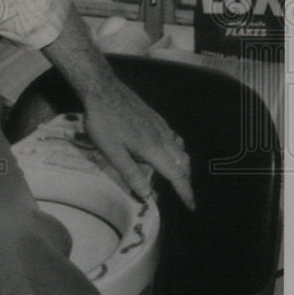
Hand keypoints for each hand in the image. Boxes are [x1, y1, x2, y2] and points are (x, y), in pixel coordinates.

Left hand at [83, 79, 194, 209]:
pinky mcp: (154, 116)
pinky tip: (168, 149)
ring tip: (177, 175)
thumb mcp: (112, 151)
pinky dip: (177, 149)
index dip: (185, 192)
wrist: (102, 88)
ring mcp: (159, 125)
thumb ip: (131, 173)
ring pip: (181, 149)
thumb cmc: (103, 121)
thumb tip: (148, 195)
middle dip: (186, 180)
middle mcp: (161, 137)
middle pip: (183, 162)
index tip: (191, 205)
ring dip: (183, 165)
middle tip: (183, 193)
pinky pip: (173, 136)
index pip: (176, 175)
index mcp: (152, 149)